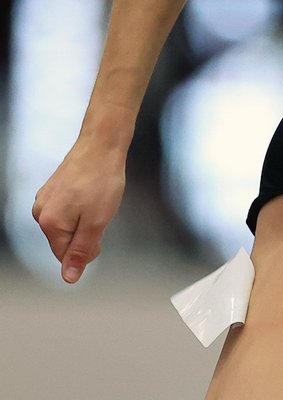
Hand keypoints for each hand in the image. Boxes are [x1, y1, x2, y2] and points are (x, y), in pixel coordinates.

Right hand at [32, 144, 125, 282]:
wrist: (103, 142)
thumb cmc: (102, 179)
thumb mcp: (97, 222)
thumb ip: (81, 252)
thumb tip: (69, 278)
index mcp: (49, 223)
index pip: (66, 255)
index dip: (89, 248)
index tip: (101, 229)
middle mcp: (40, 211)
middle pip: (65, 239)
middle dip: (86, 231)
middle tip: (101, 210)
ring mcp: (45, 197)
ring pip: (68, 223)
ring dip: (85, 218)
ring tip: (97, 198)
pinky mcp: (54, 187)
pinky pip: (68, 208)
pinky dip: (82, 205)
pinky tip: (91, 191)